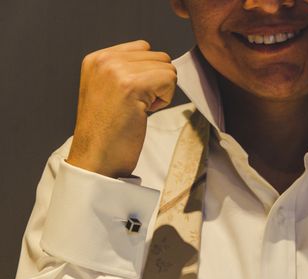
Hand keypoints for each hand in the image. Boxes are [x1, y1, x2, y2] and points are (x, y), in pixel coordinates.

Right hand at [66, 40, 176, 177]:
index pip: (144, 48)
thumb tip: (160, 62)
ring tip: (138, 109)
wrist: (95, 159)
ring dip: (161, 91)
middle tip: (135, 106)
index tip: (131, 96)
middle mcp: (105, 60)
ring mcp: (117, 70)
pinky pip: (170, 80)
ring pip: (167, 68)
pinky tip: (144, 113)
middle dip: (156, 83)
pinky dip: (165, 99)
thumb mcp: (108, 90)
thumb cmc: (107, 132)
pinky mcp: (132, 85)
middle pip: (159, 57)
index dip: (148, 74)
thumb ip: (126, 70)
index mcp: (97, 58)